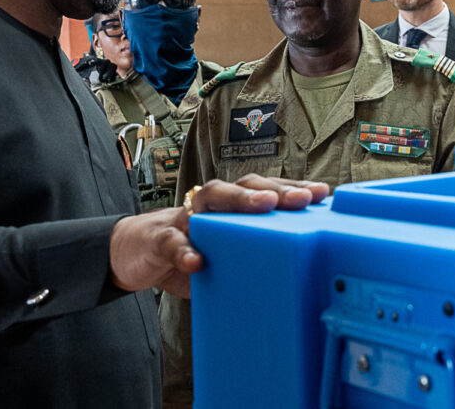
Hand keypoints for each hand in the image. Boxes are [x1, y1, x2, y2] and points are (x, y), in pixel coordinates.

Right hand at [108, 175, 329, 297]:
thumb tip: (295, 267)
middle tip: (301, 199)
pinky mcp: (158, 240)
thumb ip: (250, 251)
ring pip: (211, 199)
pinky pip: (172, 242)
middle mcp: (209, 205)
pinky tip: (195, 261)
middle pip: (243, 186)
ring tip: (263, 206)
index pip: (263, 189)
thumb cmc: (187, 248)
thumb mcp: (222, 251)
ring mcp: (183, 219)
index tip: (322, 194)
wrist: (132, 253)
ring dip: (238, 200)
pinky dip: (183, 250)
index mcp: (228, 207)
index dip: (291, 189)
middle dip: (275, 189)